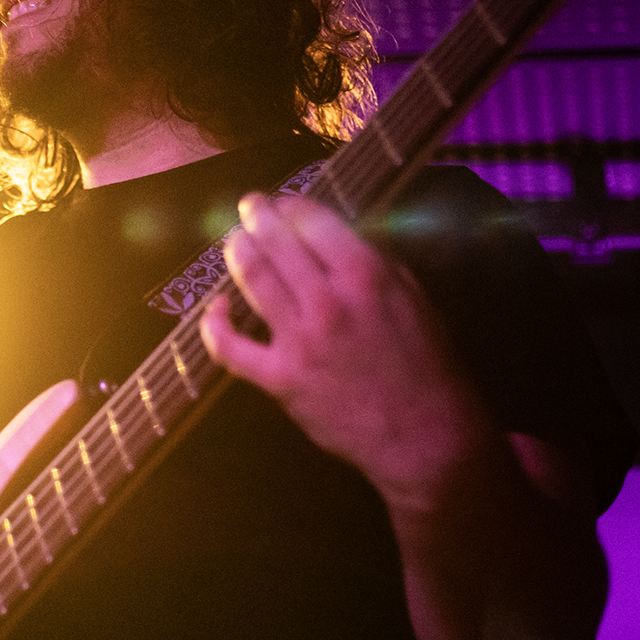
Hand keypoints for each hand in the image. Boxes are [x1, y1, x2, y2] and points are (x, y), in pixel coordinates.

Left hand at [198, 193, 490, 502]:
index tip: (284, 203)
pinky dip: (214, 323)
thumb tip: (342, 236)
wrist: (425, 436)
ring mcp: (299, 339)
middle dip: (257, 217)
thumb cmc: (426, 366)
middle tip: (249, 207)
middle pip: (276, 243)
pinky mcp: (279, 377)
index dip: (291, 206)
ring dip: (237, 252)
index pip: (312, 221)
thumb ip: (377, 263)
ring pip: (253, 279)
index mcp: (366, 274)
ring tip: (234, 241)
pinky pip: (230, 347)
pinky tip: (216, 308)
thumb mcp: (413, 298)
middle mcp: (328, 299)